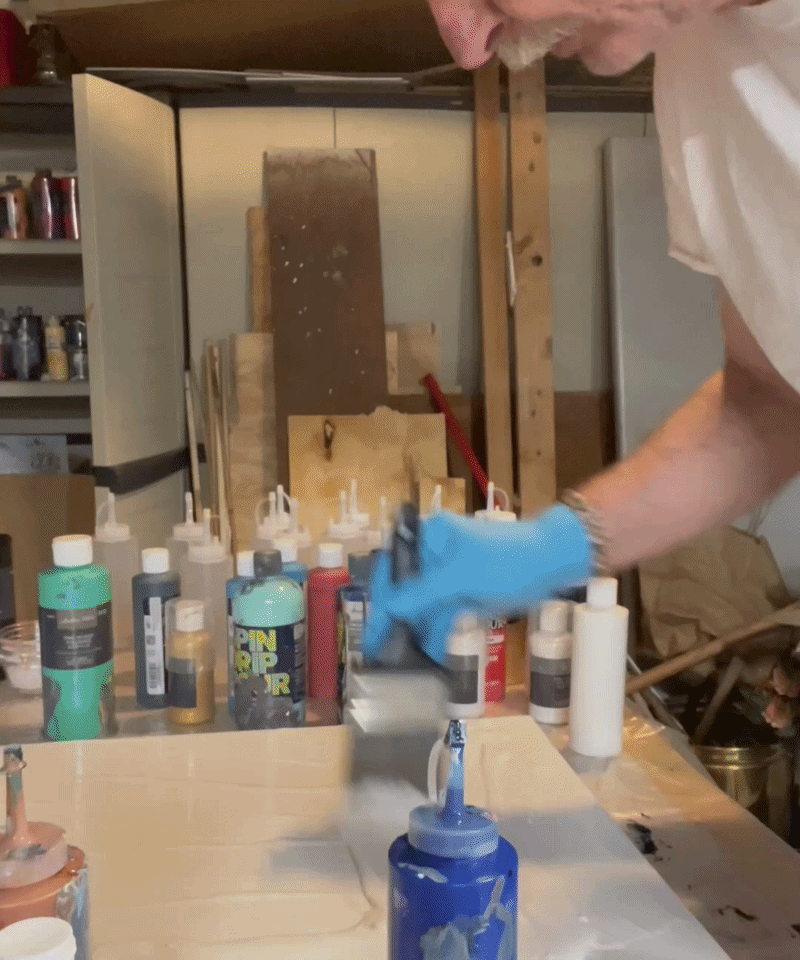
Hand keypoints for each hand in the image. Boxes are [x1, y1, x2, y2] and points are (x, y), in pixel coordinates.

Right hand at [364, 504, 591, 664]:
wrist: (555, 561)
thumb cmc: (508, 560)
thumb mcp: (462, 578)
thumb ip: (423, 594)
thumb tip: (390, 610)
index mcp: (429, 538)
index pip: (392, 569)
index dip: (381, 601)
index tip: (373, 633)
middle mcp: (434, 555)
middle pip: (405, 591)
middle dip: (394, 622)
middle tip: (381, 655)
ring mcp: (450, 577)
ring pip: (423, 607)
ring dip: (413, 633)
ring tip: (399, 664)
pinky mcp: (465, 594)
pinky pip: (443, 616)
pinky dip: (436, 635)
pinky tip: (426, 659)